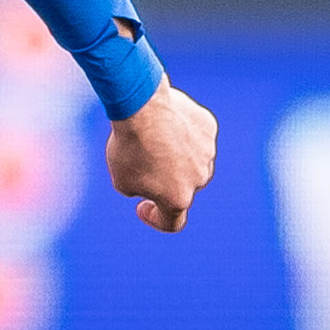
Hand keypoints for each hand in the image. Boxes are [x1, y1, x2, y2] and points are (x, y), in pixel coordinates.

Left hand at [107, 82, 217, 232]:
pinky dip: (181, 131)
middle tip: (142, 160)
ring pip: (191, 159)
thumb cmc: (129, 146)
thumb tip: (152, 182)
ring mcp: (207, 153)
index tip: (142, 206)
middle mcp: (199, 179)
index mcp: (178, 199)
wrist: (142, 106)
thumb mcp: (122, 179)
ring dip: (174, 154)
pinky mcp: (208, 128)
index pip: (172, 222)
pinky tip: (163, 120)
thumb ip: (140, 189)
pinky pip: (195, 135)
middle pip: (182, 186)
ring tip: (151, 136)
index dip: (155, 218)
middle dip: (164, 180)